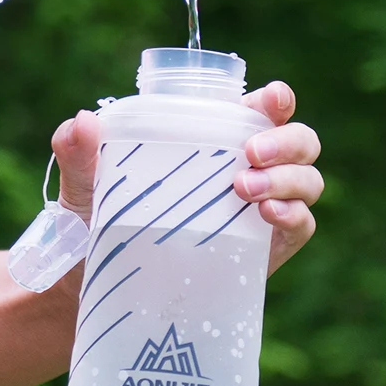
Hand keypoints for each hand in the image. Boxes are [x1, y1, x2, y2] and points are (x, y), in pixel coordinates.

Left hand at [52, 81, 321, 277]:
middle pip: (299, 141)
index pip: (262, 108)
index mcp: (214, 138)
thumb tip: (81, 123)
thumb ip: (77, 152)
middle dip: (286, 140)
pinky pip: (301, 225)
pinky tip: (266, 215)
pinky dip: (293, 214)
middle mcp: (247, 168)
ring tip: (244, 189)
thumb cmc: (96, 221)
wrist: (95, 286)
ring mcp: (260, 209)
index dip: (276, 99)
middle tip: (249, 154)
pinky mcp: (265, 250)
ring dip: (288, 178)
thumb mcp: (84, 185)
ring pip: (308, 180)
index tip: (271, 99)